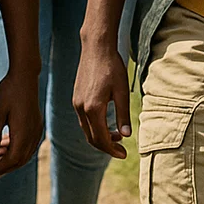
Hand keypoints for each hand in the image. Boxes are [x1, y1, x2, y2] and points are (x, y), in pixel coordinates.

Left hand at [0, 69, 41, 179]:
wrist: (24, 76)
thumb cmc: (8, 92)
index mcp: (23, 134)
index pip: (11, 161)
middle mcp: (33, 135)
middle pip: (18, 161)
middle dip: (2, 168)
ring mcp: (37, 130)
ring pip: (23, 154)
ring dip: (8, 159)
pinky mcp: (36, 126)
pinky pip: (26, 145)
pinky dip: (15, 150)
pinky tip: (3, 147)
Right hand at [73, 39, 130, 158]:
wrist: (96, 48)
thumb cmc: (112, 67)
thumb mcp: (122, 92)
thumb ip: (123, 115)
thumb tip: (127, 135)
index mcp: (93, 108)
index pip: (101, 139)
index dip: (112, 150)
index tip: (125, 154)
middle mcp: (81, 108)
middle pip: (91, 138)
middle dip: (106, 147)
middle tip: (122, 150)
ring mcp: (76, 103)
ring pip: (86, 130)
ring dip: (100, 137)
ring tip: (117, 136)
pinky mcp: (76, 98)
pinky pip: (83, 120)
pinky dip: (94, 127)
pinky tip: (106, 123)